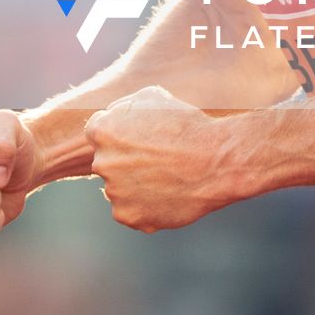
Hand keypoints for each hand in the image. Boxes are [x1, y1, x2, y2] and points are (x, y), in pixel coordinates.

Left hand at [83, 85, 228, 232]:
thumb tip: (110, 116)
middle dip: (127, 162)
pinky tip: (167, 195)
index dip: (121, 136)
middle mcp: (102, 163)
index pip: (99, 135)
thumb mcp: (152, 97)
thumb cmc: (187, 125)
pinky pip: (130, 211)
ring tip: (167, 178)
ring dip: (135, 185)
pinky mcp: (129, 216)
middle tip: (158, 161)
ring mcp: (114, 192)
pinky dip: (145, 207)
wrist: (216, 161)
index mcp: (102, 132)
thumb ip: (122, 107)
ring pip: (119, 188)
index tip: (142, 141)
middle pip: (108, 163)